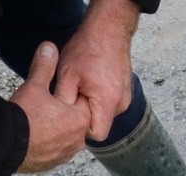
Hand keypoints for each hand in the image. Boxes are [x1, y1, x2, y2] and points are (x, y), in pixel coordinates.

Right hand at [9, 42, 91, 172]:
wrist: (5, 145)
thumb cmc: (24, 115)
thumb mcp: (34, 86)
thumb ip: (44, 67)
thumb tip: (48, 47)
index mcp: (80, 120)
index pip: (82, 104)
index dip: (70, 96)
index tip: (58, 93)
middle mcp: (78, 140)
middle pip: (75, 122)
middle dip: (65, 113)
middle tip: (48, 106)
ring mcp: (66, 154)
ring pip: (66, 138)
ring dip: (58, 130)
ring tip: (41, 121)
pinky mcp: (52, 164)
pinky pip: (55, 151)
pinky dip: (49, 144)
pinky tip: (37, 136)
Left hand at [55, 0, 138, 140]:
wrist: (108, 31)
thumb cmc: (86, 49)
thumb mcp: (66, 75)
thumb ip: (64, 101)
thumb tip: (60, 122)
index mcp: (107, 102)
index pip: (96, 134)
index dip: (81, 128)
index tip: (70, 113)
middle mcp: (121, 104)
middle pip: (100, 124)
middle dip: (85, 116)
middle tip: (73, 94)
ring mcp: (125, 99)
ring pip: (104, 114)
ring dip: (91, 106)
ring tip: (82, 85)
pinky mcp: (125, 94)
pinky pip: (109, 105)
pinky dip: (98, 99)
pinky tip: (91, 82)